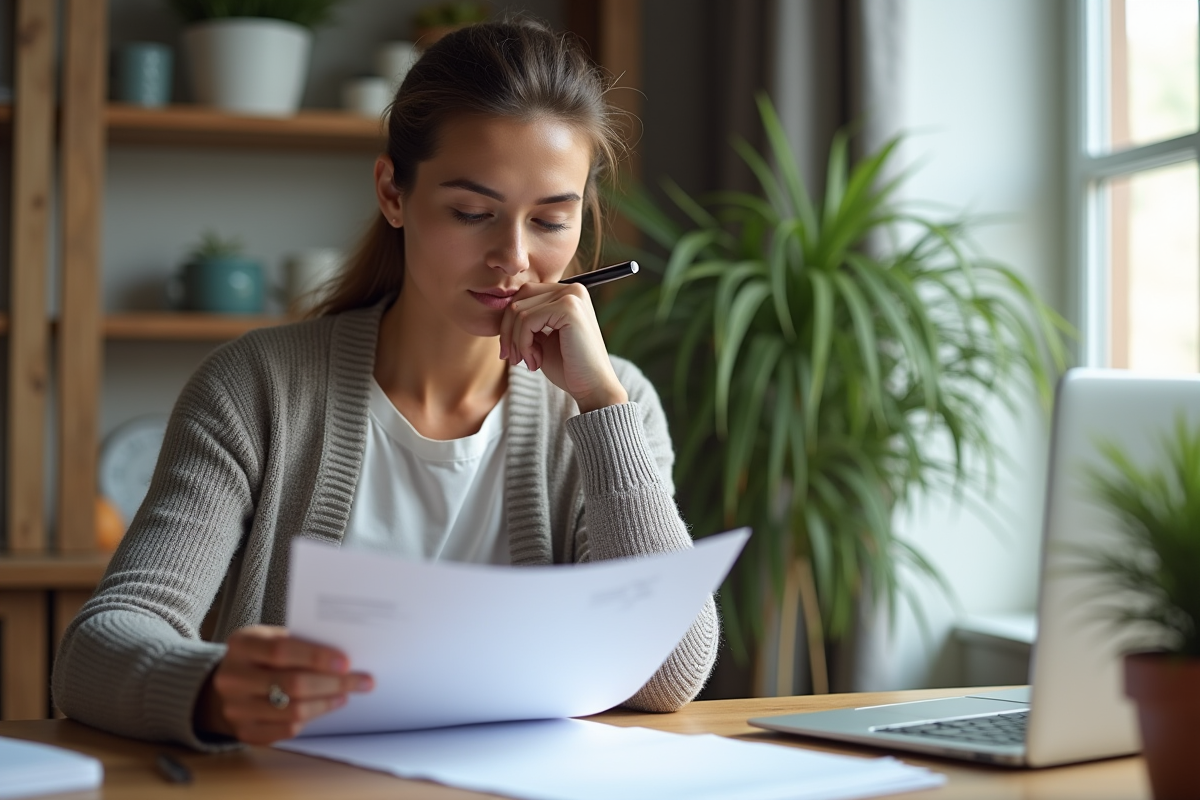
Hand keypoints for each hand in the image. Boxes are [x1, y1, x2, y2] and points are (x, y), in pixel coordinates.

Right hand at [194, 625, 372, 744]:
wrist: (226, 684)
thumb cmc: (260, 656)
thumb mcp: (270, 638)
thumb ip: (299, 643)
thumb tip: (343, 657)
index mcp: (241, 645)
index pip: (281, 651)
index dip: (316, 657)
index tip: (346, 662)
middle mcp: (233, 677)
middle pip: (292, 684)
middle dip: (333, 683)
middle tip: (360, 680)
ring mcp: (236, 708)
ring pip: (292, 710)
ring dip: (326, 703)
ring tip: (345, 693)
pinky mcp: (244, 731)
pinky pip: (286, 729)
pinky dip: (312, 718)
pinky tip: (326, 706)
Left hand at [497, 282, 628, 412]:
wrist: (594, 388)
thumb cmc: (569, 367)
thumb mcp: (542, 339)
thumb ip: (527, 322)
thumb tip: (501, 312)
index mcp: (568, 294)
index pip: (524, 295)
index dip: (510, 323)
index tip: (510, 351)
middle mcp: (573, 289)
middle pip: (518, 299)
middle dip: (507, 331)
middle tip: (512, 358)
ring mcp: (572, 296)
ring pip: (519, 311)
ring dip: (516, 342)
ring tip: (527, 362)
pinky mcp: (569, 308)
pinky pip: (527, 320)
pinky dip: (523, 344)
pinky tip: (534, 362)